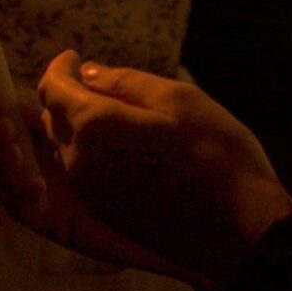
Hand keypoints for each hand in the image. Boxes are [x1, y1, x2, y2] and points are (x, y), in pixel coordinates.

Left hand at [0, 51, 291, 290]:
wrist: (240, 232)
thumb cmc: (217, 158)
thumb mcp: (178, 99)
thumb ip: (124, 82)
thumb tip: (88, 72)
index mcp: (93, 125)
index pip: (51, 88)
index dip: (60, 68)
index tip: (75, 57)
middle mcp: (79, 161)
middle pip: (52, 119)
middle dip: (65, 96)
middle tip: (94, 82)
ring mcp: (88, 193)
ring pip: (65, 148)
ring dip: (76, 127)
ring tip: (112, 114)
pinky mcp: (103, 214)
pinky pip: (81, 175)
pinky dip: (89, 154)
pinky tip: (122, 148)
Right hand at [0, 84, 195, 282]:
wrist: (233, 223)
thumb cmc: (210, 155)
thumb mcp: (171, 103)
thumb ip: (122, 86)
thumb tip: (81, 68)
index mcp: (99, 120)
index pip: (50, 98)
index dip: (29, 88)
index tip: (15, 84)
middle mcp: (76, 154)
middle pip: (17, 133)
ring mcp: (69, 192)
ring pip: (10, 172)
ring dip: (0, 159)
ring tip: (11, 150)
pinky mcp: (68, 226)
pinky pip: (25, 212)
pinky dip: (15, 197)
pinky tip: (30, 186)